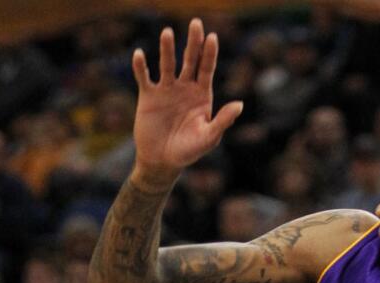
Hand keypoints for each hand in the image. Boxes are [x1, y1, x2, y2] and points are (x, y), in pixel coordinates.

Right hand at [130, 18, 243, 186]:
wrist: (161, 161)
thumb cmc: (188, 151)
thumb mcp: (208, 138)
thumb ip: (222, 121)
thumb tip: (240, 105)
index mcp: (201, 94)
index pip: (207, 68)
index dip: (209, 53)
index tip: (212, 37)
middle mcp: (184, 87)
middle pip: (190, 60)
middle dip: (193, 42)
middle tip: (196, 23)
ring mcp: (166, 90)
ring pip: (167, 64)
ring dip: (167, 49)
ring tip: (167, 33)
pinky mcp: (148, 96)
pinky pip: (144, 77)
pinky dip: (141, 67)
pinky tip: (139, 55)